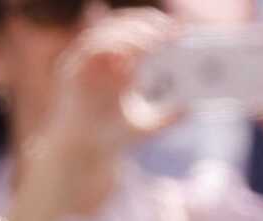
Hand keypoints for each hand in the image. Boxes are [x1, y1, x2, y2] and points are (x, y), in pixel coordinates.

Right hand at [37, 8, 180, 172]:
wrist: (84, 154)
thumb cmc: (112, 138)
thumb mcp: (146, 127)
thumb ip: (167, 118)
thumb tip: (191, 109)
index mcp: (118, 66)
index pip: (133, 33)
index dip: (151, 26)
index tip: (173, 31)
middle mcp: (100, 61)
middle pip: (119, 27)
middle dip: (141, 24)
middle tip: (164, 31)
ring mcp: (85, 64)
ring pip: (104, 33)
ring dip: (128, 33)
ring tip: (150, 41)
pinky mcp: (72, 70)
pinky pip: (90, 48)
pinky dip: (109, 45)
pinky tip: (128, 54)